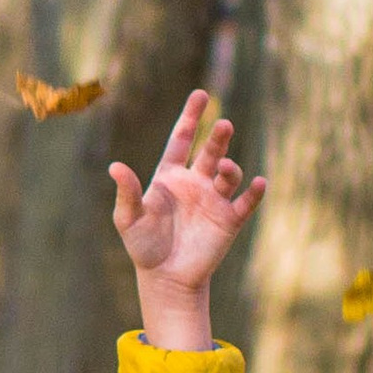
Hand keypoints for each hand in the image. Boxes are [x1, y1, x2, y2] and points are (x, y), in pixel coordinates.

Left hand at [110, 88, 265, 349]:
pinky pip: (246, 202)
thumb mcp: (129, 218)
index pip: (182, 139)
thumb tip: (115, 166)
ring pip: (228, 174)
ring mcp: (214, 199)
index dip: (190, 118)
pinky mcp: (229, 220)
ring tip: (227, 167)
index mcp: (170, 176)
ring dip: (230, 167)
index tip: (200, 95)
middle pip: (210, 152)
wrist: (165, 277)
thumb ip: (126, 192)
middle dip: (218, 137)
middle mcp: (195, 182)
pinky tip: (258, 183)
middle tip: (223, 124)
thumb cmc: (144, 245)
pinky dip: (254, 192)